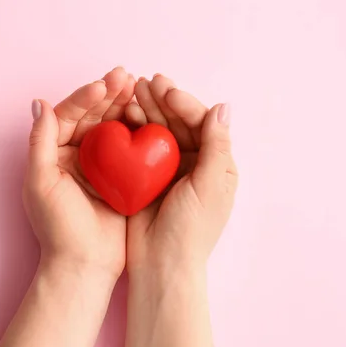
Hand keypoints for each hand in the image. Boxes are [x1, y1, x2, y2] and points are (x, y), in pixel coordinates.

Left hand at [22, 67, 135, 282]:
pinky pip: (130, 147)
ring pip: (113, 127)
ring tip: (138, 87)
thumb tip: (38, 102)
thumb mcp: (40, 181)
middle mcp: (77, 155)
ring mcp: (101, 165)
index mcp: (54, 153)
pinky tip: (148, 115)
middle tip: (125, 77)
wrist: (85, 263)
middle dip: (108, 95)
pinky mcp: (122, 177)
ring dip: (123, 106)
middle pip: (92, 117)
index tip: (102, 85)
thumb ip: (40, 141)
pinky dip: (138, 130)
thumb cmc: (58, 226)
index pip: (68, 116)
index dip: (84, 98)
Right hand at [125, 74, 237, 272]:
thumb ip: (216, 146)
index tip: (166, 91)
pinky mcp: (144, 177)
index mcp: (216, 164)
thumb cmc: (191, 229)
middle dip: (161, 101)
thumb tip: (223, 106)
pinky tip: (122, 114)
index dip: (184, 104)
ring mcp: (167, 169)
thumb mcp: (210, 185)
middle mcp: (193, 162)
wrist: (161, 264)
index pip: (201, 123)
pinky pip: (138, 146)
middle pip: (178, 122)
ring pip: (157, 130)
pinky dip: (131, 129)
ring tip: (130, 91)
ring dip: (146, 110)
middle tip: (144, 82)